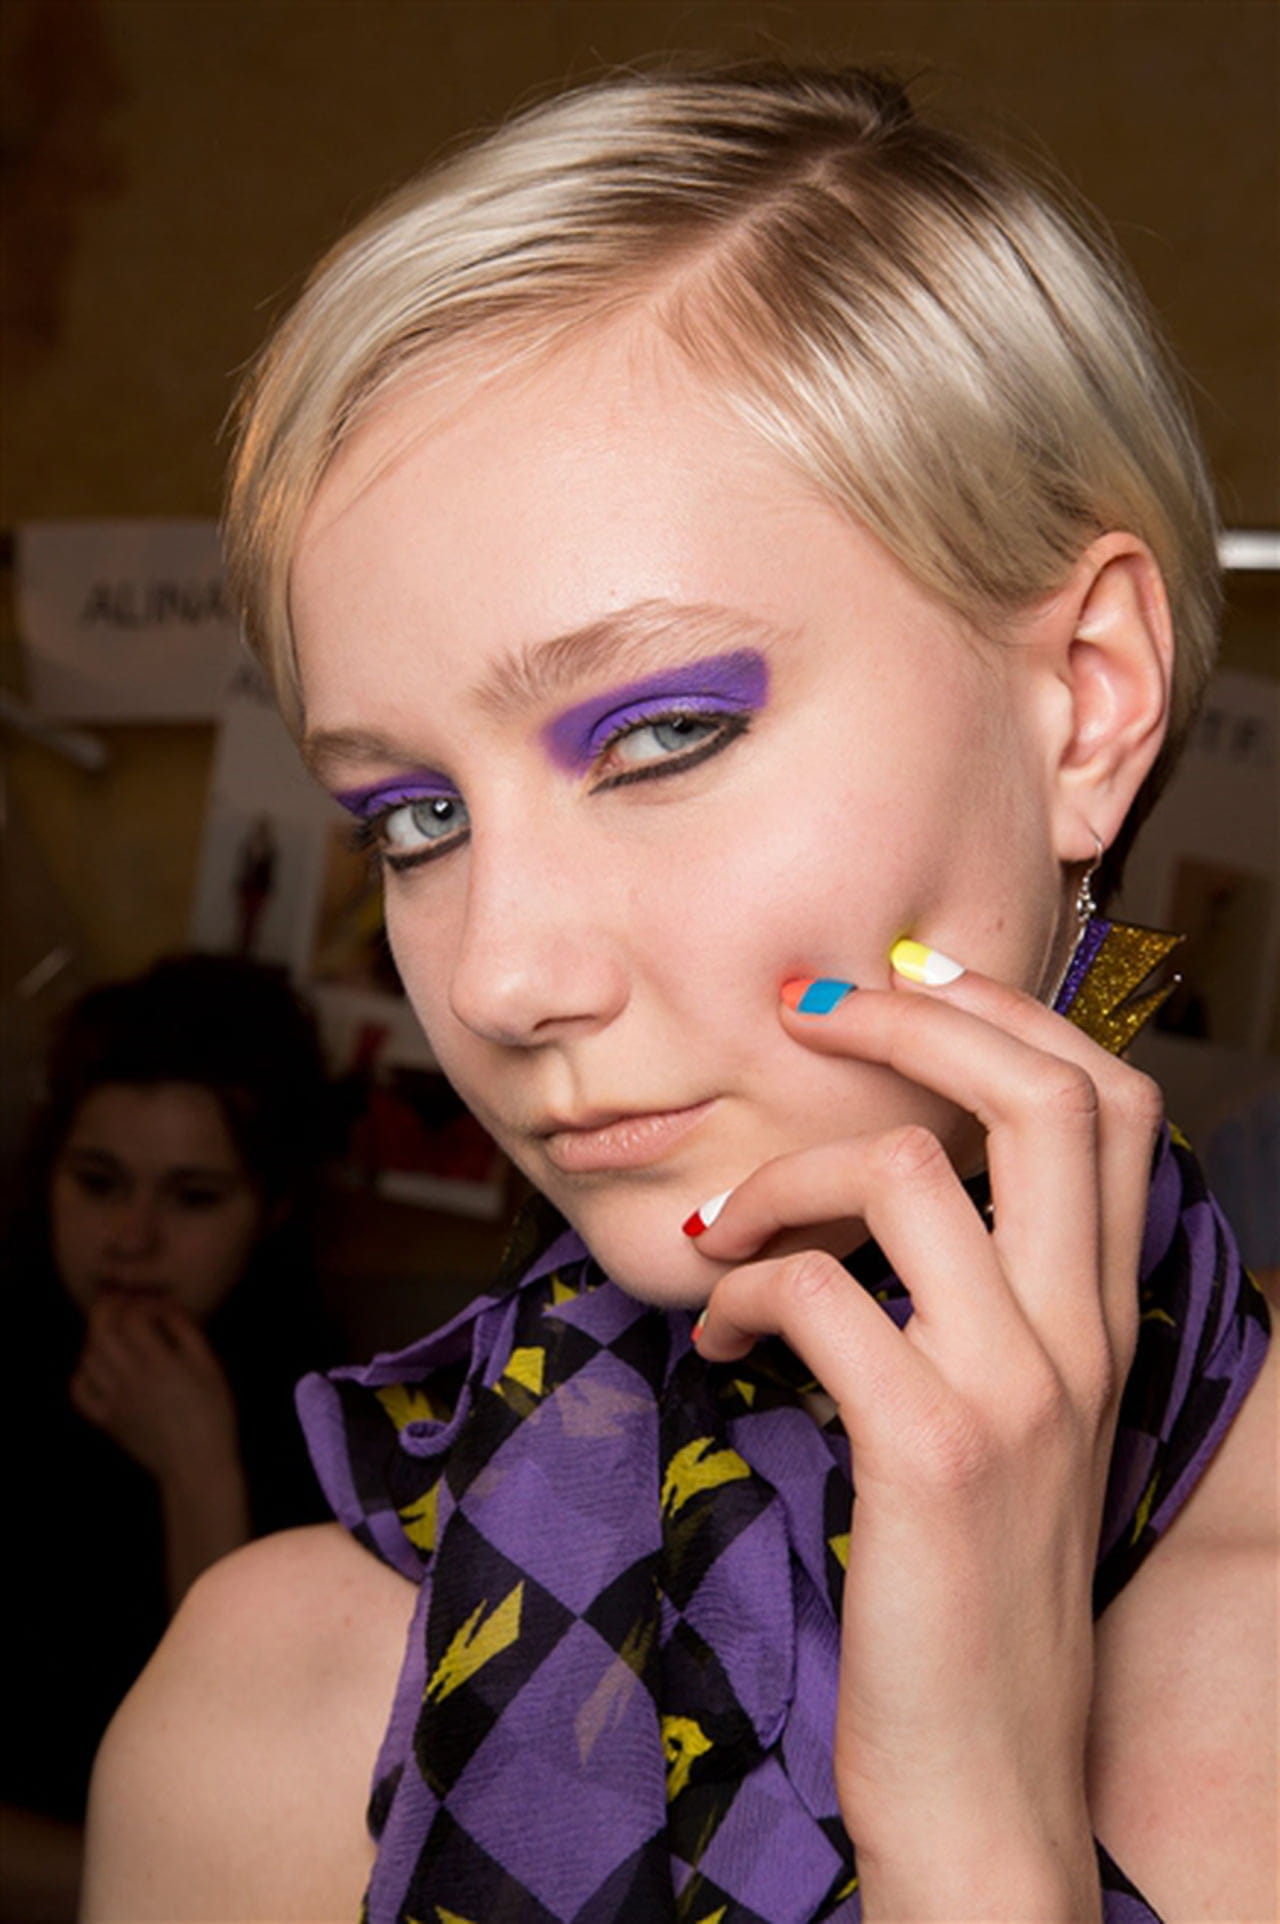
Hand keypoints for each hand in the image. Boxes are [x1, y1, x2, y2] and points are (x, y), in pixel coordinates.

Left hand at [70, 1294, 240, 1491]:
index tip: (156, 1307)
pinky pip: (80, 1392)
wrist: (197, 1465)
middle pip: (100, 1331)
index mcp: (159, 1363)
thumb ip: (186, 1332)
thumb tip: (165, 1308)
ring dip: (97, 1338)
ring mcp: (115, 1400)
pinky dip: (84, 1374)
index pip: (132, 1316)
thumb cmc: (212, 1415)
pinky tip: (101, 1369)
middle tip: (121, 1304)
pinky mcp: (107, 1420)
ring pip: (88, 1357)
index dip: (142, 1303)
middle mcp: (130, 1378)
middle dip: (107, 1310)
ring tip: (116, 1335)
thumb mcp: (210, 1367)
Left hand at [687, 949, 1161, 1920]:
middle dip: (915, 1019)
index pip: (1113, 1103)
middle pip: (1047, 1093)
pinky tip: (720, 1338)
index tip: (904, 987)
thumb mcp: (1006, 1430)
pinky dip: (745, 1293)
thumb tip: (880, 1196)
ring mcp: (1018, 1393)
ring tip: (722, 1239)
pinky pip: (821, 1297)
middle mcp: (1081, 1337)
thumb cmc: (968, 1594)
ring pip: (906, 1174)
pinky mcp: (931, 1455)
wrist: (986, 1783)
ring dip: (778, 1182)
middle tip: (806, 1013)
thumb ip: (978, 1311)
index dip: (1011, 1015)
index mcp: (1103, 1322)